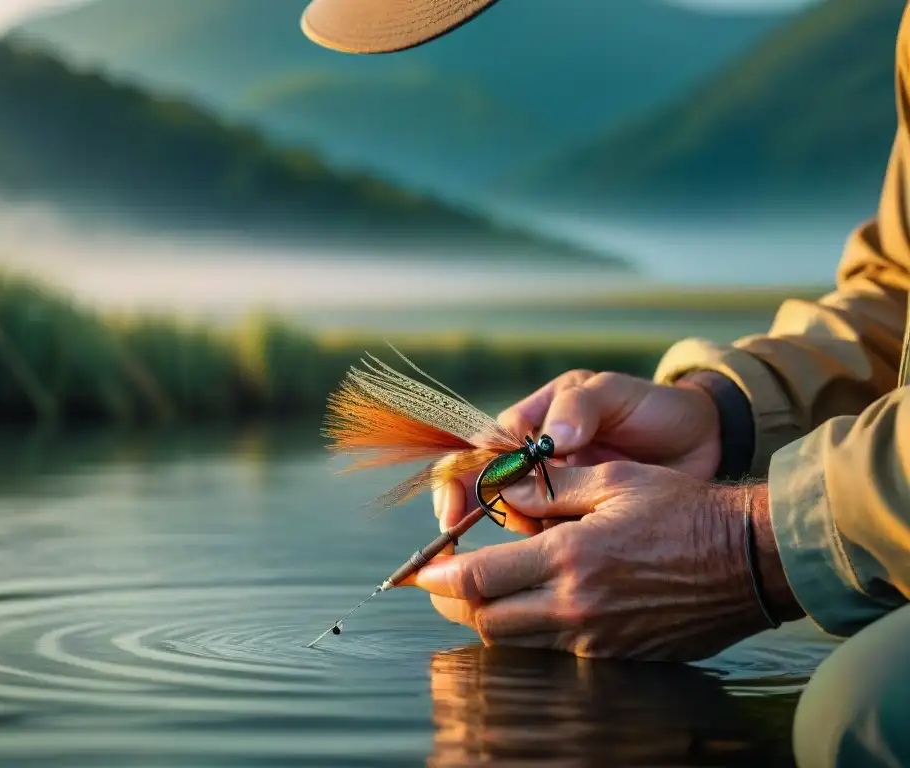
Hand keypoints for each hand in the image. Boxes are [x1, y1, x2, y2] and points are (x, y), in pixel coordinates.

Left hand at [416, 462, 802, 660]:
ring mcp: (596, 638)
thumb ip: (549, 489)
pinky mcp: (616, 655)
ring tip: (485, 593)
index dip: (439, 577)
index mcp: (569, 557)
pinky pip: (554, 651)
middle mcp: (576, 605)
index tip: (419, 571)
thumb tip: (501, 491)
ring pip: (516, 643)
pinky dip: (532, 632)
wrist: (749, 559)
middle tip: (445, 584)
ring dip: (491, 620)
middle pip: (487, 621)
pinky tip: (535, 606)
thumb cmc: (682, 509)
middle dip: (457, 604)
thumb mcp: (613, 480)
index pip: (479, 580)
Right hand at [436, 370, 721, 530]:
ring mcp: (553, 495)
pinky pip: (548, 543)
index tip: (454, 508)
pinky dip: (550, 550)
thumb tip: (550, 437)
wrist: (704, 442)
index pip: (477, 449)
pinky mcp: (576, 524)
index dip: (458, 480)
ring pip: (514, 523)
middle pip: (481, 492)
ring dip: (525, 533)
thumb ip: (580, 405)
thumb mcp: (616, 393)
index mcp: (531, 422)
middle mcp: (531, 461)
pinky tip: (572, 550)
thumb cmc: (654, 408)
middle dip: (479, 516)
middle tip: (506, 528)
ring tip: (561, 528)